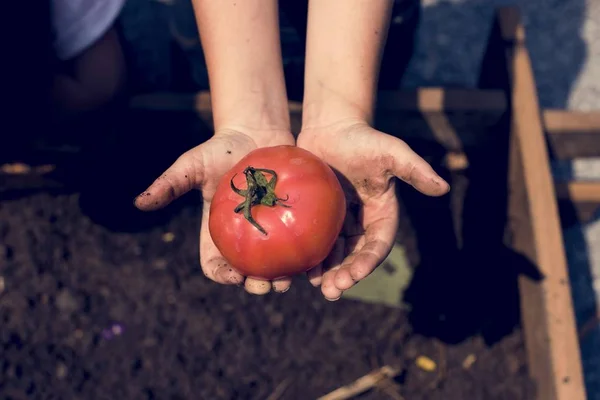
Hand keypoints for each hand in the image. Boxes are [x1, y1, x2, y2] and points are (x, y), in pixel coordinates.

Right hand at [134, 128, 294, 294]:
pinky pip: (299, 243)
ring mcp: (270, 231)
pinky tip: (310, 261)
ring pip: (276, 265)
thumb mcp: (192, 165)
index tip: (231, 275)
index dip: (221, 275)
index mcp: (219, 233)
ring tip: (287, 279)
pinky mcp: (293, 221)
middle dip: (256, 285)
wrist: (255, 133)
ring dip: (281, 278)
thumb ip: (170, 184)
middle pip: (248, 273)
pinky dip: (303, 257)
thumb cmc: (220, 150)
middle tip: (264, 285)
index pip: (216, 264)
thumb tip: (138, 203)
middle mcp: (244, 238)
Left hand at [297, 120, 449, 300]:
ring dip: (331, 272)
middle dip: (347, 274)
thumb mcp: (391, 152)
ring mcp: (341, 221)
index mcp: (382, 213)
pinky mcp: (321, 217)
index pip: (378, 243)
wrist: (331, 128)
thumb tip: (443, 188)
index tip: (354, 275)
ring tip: (321, 287)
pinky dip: (314, 258)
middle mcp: (363, 221)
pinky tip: (305, 271)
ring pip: (337, 254)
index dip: (367, 261)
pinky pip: (318, 242)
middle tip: (333, 290)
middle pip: (357, 255)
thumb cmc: (363, 138)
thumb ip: (415, 170)